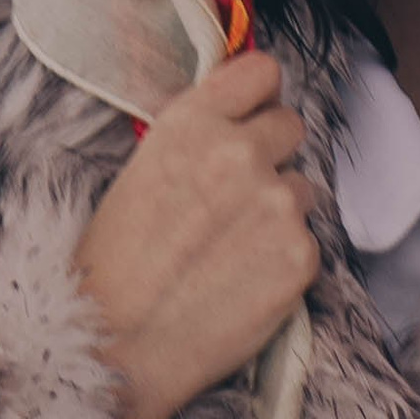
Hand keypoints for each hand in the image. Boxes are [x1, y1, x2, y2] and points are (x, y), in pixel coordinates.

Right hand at [74, 51, 317, 418]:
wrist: (115, 346)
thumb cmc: (113, 267)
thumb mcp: (139, 174)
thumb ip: (194, 140)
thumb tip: (236, 122)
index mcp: (191, 124)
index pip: (261, 72)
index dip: (258, 97)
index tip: (252, 115)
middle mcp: (240, 153)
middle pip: (290, 126)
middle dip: (270, 155)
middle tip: (235, 198)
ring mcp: (277, 203)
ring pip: (301, 189)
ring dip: (278, 211)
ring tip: (229, 251)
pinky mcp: (302, 255)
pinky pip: (307, 241)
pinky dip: (284, 260)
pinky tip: (242, 282)